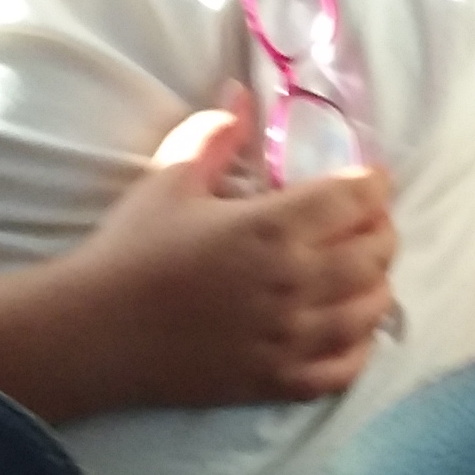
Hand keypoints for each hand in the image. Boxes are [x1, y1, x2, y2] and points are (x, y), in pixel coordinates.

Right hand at [66, 86, 398, 407]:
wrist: (94, 332)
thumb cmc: (132, 250)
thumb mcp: (170, 176)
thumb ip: (216, 134)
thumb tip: (243, 93)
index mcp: (274, 227)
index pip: (359, 198)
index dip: (374, 183)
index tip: (368, 179)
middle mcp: (295, 283)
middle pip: (376, 252)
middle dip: (380, 229)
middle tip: (367, 222)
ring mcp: (291, 338)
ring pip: (371, 309)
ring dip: (377, 284)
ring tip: (362, 272)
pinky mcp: (278, 381)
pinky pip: (345, 368)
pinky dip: (359, 348)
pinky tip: (348, 330)